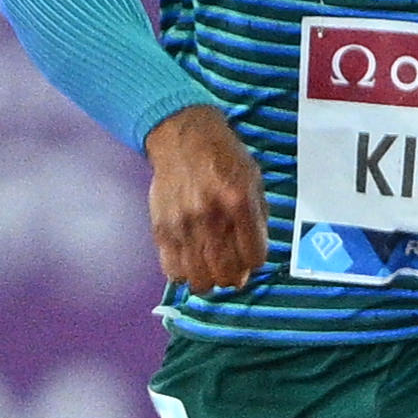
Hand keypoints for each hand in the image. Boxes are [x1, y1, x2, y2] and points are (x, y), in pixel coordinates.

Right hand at [145, 105, 265, 291]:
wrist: (183, 137)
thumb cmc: (223, 158)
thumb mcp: (253, 182)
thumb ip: (257, 221)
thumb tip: (252, 261)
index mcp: (238, 203)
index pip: (254, 257)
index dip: (255, 261)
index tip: (251, 255)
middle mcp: (210, 217)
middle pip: (225, 274)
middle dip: (234, 277)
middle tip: (232, 267)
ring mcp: (183, 225)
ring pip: (198, 278)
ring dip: (209, 280)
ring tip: (211, 267)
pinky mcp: (161, 228)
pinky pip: (171, 270)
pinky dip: (184, 274)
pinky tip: (190, 262)